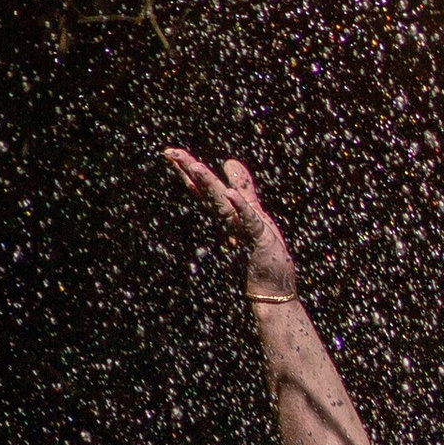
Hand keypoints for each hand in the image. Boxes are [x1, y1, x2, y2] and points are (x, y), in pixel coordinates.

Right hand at [166, 147, 301, 304]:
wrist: (272, 290)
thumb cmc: (263, 254)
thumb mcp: (254, 214)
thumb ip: (243, 189)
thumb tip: (229, 161)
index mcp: (227, 215)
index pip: (205, 189)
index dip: (189, 171)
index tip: (171, 154)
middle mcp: (230, 222)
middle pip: (207, 193)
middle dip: (191, 173)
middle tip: (172, 154)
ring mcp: (242, 231)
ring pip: (222, 205)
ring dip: (209, 186)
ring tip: (196, 167)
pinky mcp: (258, 240)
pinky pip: (248, 221)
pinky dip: (240, 208)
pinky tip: (230, 194)